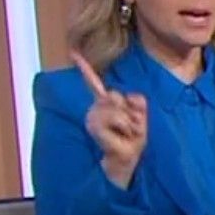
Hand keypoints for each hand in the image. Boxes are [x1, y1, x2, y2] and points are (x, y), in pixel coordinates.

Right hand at [74, 52, 147, 188]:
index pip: (94, 84)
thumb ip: (138, 105)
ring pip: (118, 109)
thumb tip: (133, 97)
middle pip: (114, 94)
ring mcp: (94, 121)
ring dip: (132, 122)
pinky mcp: (98, 131)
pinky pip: (119, 121)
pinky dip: (129, 129)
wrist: (127, 163)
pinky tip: (124, 139)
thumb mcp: (140, 119)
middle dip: (131, 109)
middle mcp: (95, 111)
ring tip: (129, 134)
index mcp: (104, 105)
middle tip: (132, 126)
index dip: (85, 68)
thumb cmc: (132, 141)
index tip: (73, 52)